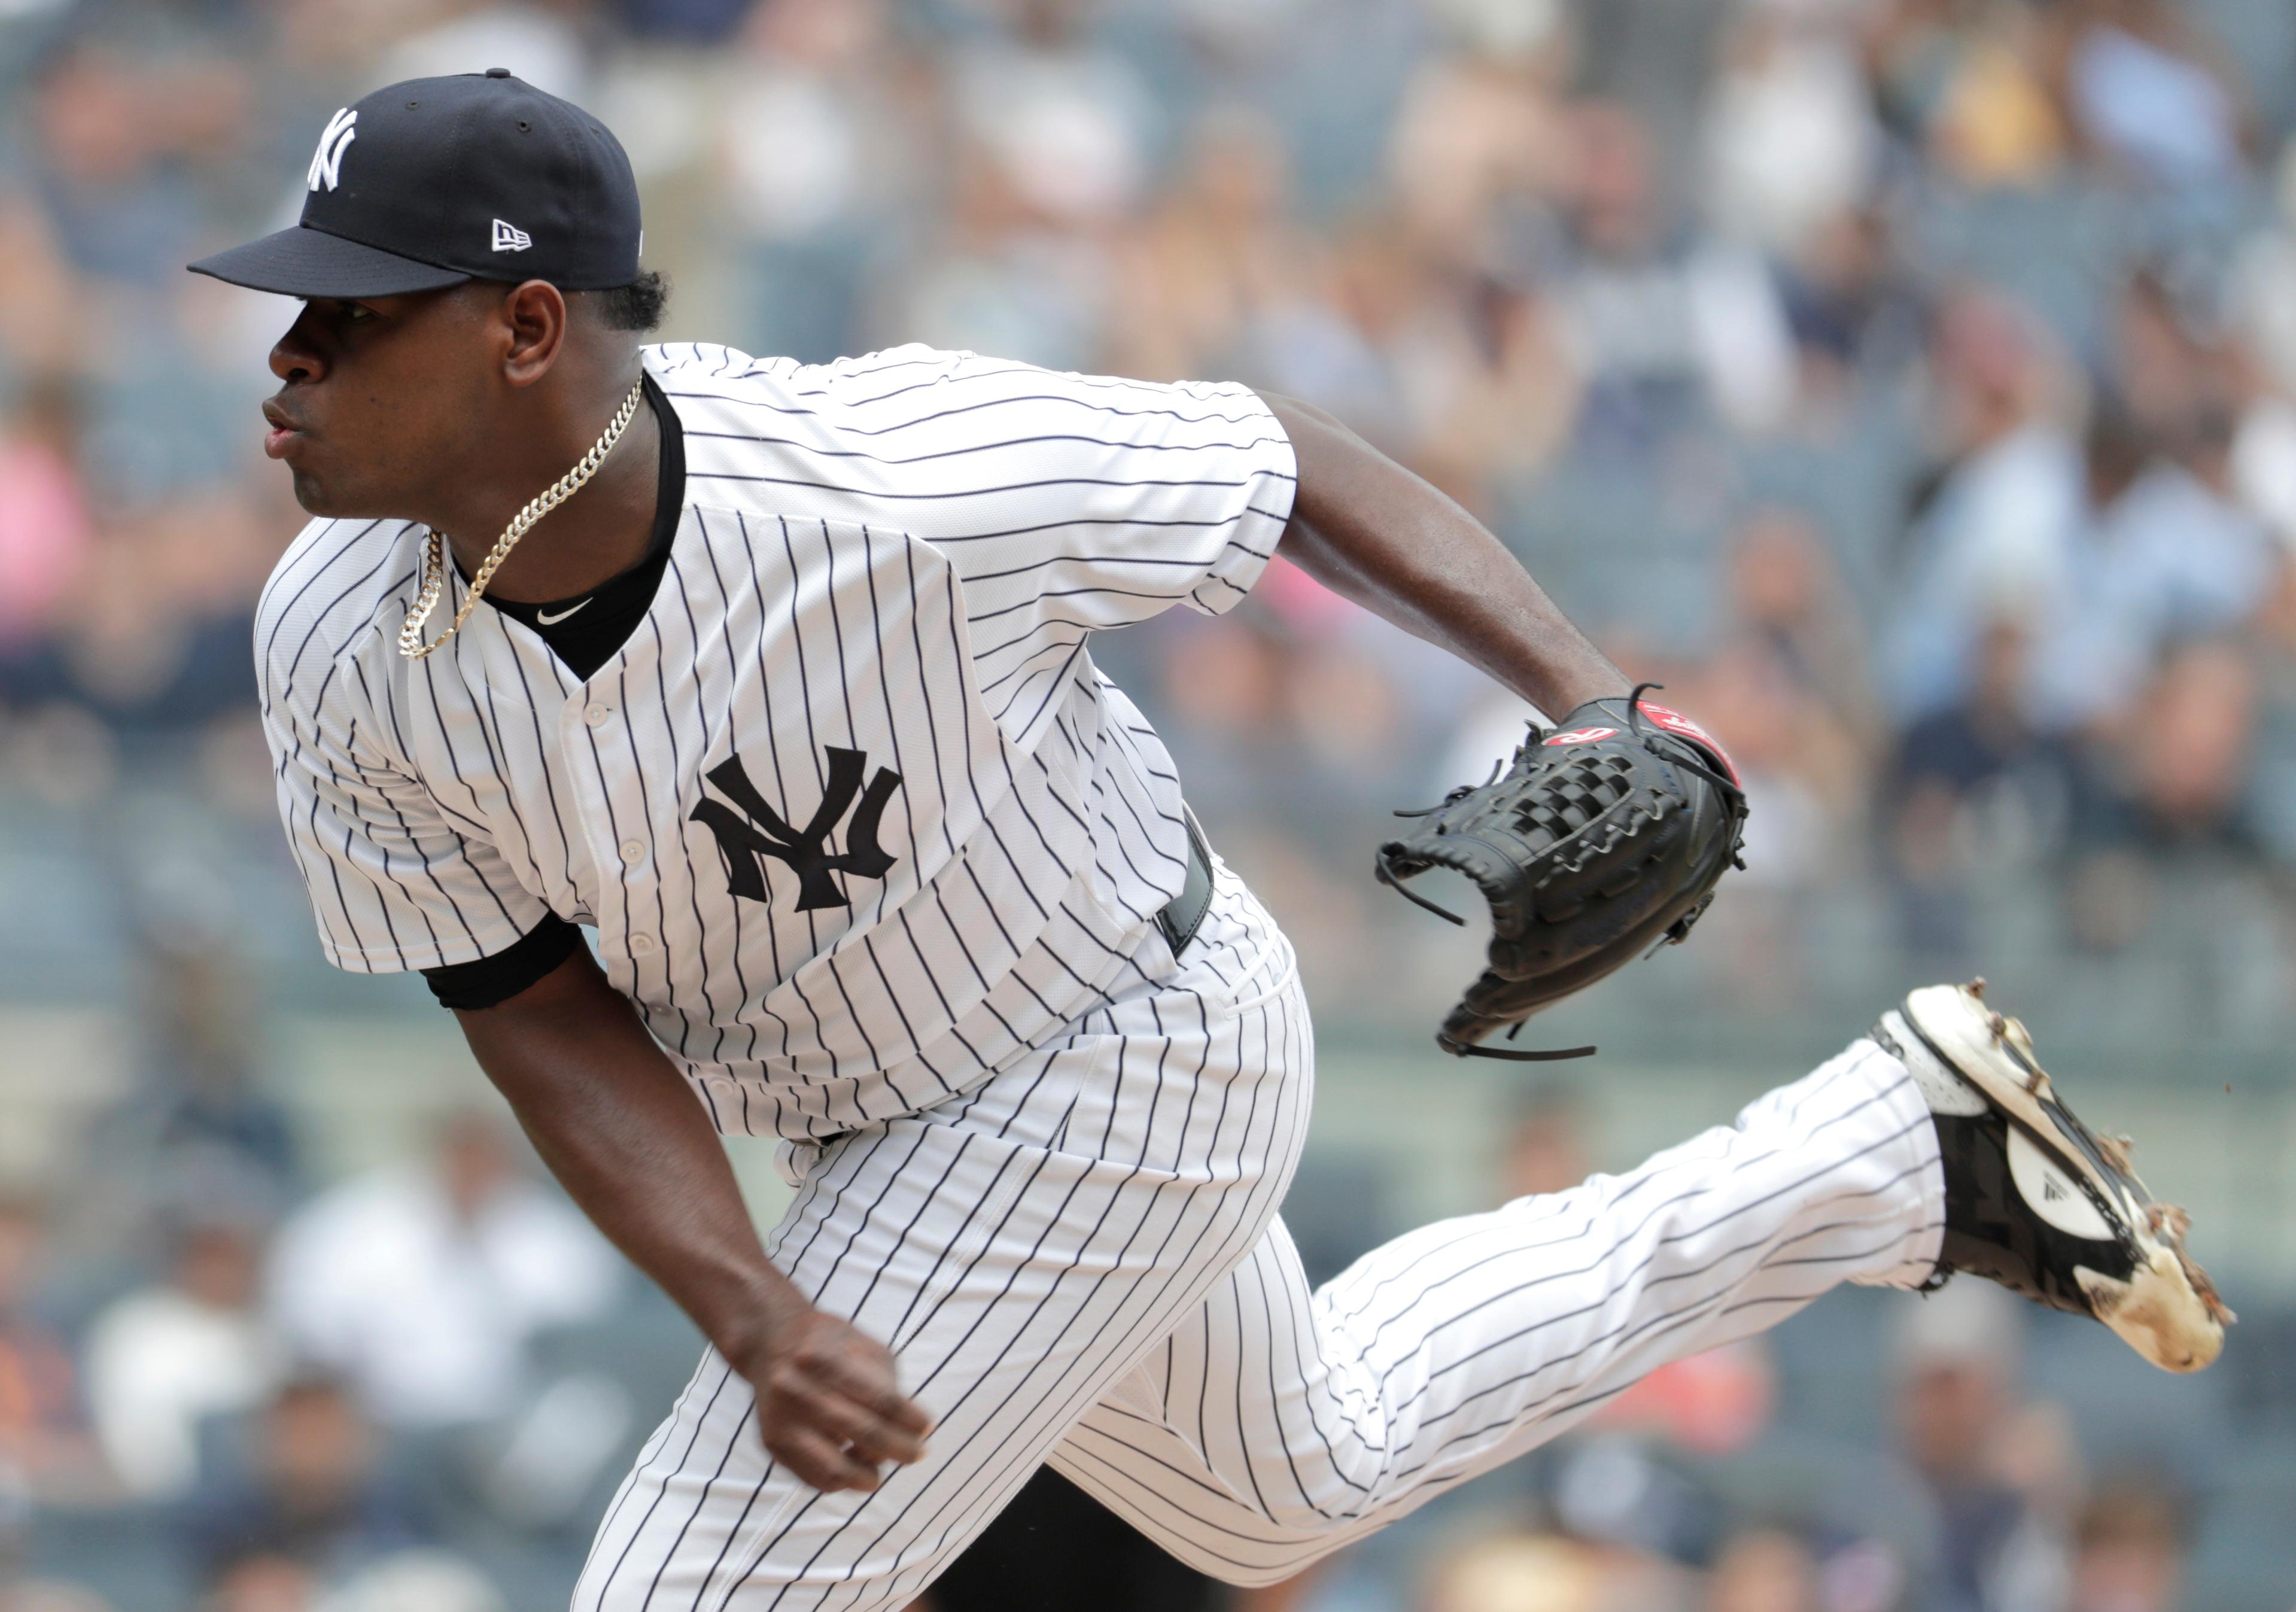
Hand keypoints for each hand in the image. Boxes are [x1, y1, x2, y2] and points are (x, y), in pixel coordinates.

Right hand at [734, 1304, 932, 1492]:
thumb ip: (886, 1383)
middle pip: (863, 1432)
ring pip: (836, 1469)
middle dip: (900, 1448)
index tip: (927, 1428)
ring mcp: (782, 1421)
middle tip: (918, 1454)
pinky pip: (815, 1479)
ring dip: (869, 1475)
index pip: (879, 1399)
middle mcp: (798, 1390)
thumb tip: (910, 1431)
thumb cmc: (827, 1344)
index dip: (909, 1419)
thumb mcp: (862, 1345)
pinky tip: (853, 1465)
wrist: (767, 1342)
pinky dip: (842, 1480)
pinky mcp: (772, 1444)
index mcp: (823, 1358)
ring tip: (880, 1466)